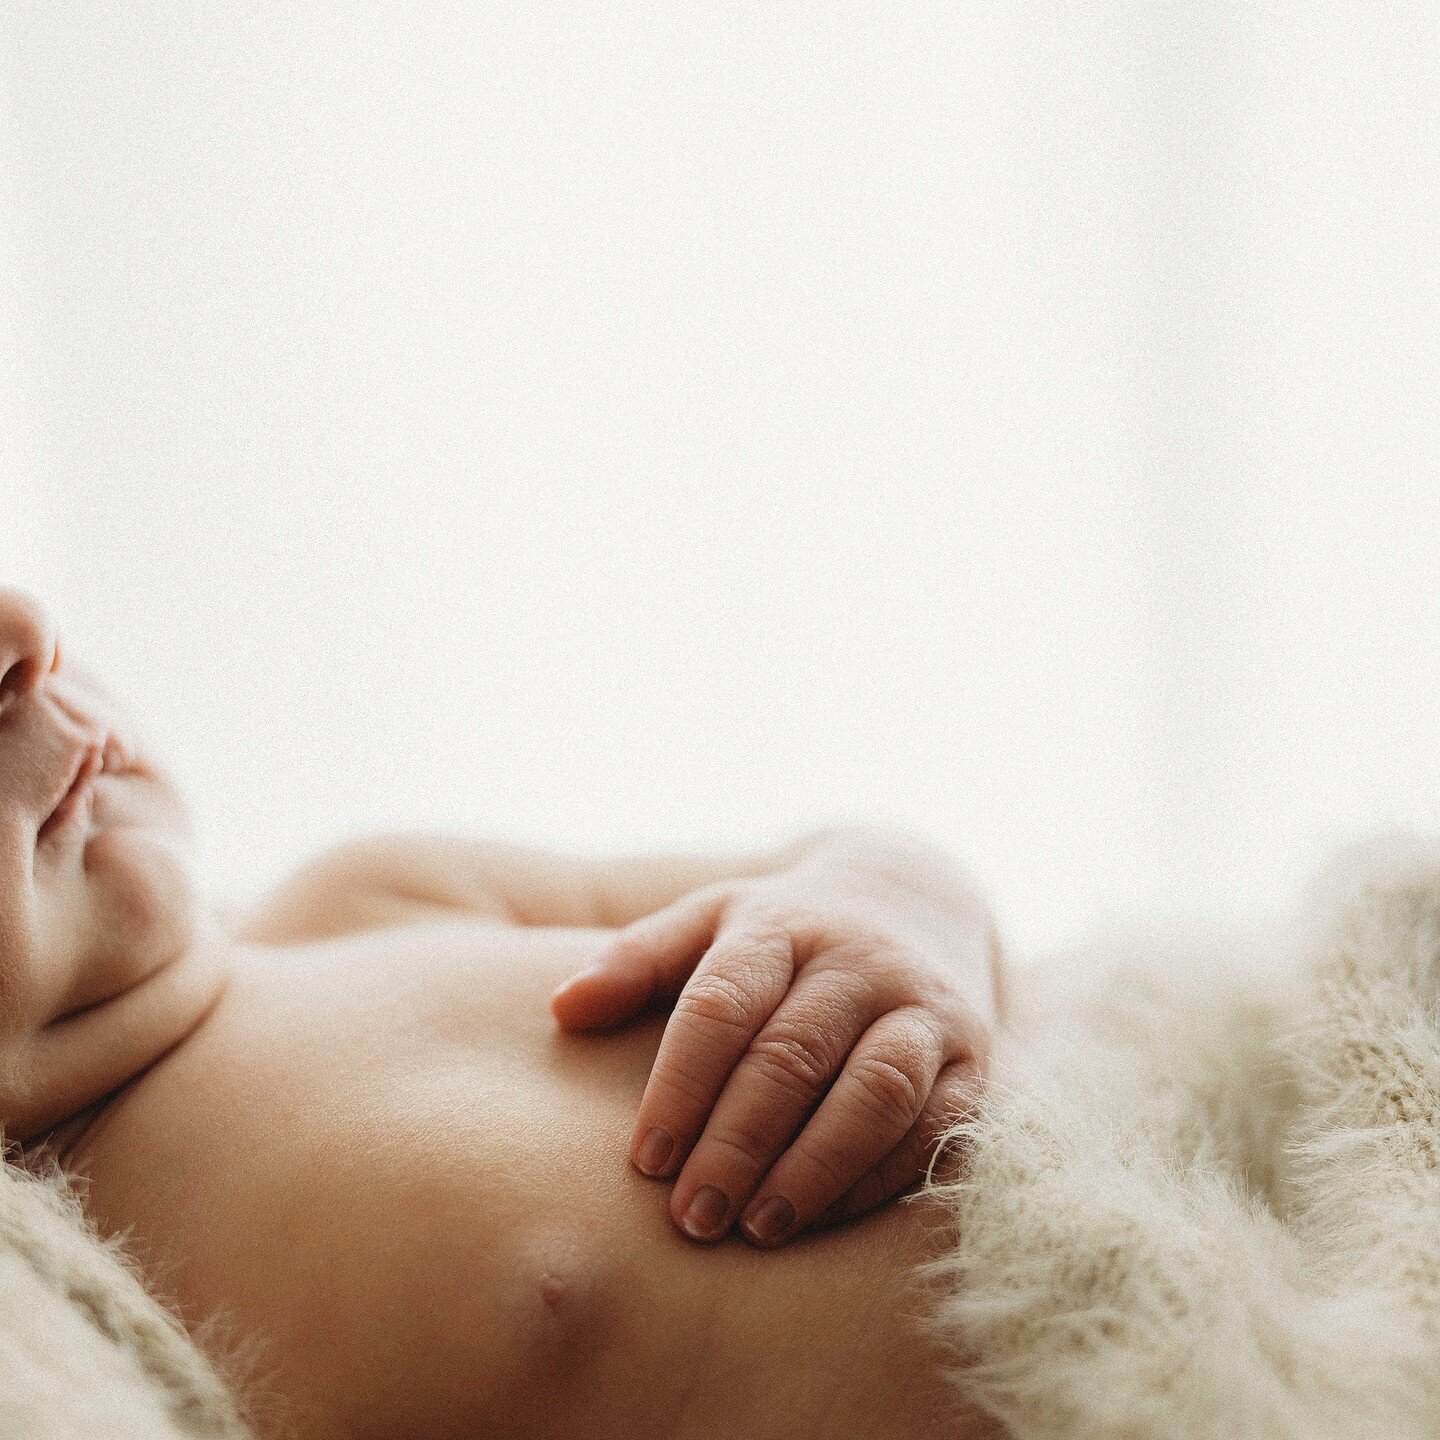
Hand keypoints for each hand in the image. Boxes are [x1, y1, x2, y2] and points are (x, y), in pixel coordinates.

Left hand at [550, 828, 998, 1246]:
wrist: (917, 898)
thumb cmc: (785, 932)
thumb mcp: (713, 919)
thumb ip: (639, 960)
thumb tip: (562, 1009)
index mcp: (779, 924)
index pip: (723, 1002)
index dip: (681, 1084)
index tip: (644, 1160)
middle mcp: (857, 959)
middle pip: (793, 1053)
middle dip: (738, 1142)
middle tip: (690, 1217)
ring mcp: (923, 1005)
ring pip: (876, 1089)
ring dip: (816, 1166)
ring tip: (759, 1229)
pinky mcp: (975, 1053)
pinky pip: (938, 1123)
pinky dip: (882, 1177)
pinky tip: (825, 1219)